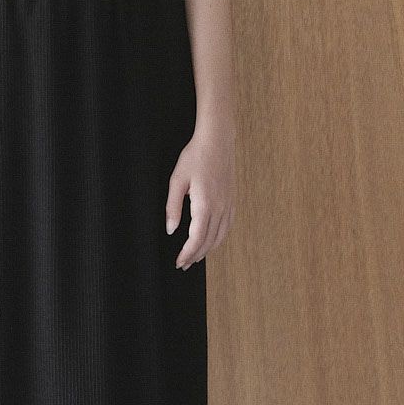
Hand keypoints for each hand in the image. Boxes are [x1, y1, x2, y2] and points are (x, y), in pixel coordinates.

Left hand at [165, 125, 234, 269]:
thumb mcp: (177, 180)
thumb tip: (171, 230)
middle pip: (209, 241)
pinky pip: (227, 226)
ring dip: (207, 250)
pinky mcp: (232, 200)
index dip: (187, 254)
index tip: (178, 262)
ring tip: (195, 257)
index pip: (197, 239)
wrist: (217, 140)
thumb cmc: (195, 157)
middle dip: (195, 256)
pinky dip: (219, 238)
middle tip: (183, 264)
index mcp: (205, 204)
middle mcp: (220, 208)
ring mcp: (228, 204)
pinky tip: (211, 241)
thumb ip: (173, 207)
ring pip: (220, 236)